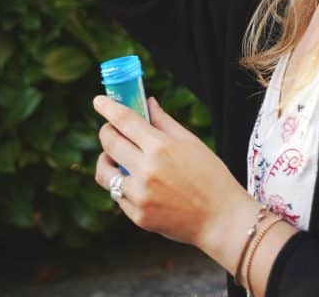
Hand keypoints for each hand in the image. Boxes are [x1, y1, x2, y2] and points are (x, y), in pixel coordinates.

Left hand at [93, 93, 240, 244]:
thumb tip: (148, 103)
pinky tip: (137, 183)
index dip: (108, 107)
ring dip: (106, 161)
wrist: (220, 218)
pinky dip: (122, 185)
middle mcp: (146, 170)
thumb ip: (164, 122)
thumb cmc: (210, 175)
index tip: (98, 101)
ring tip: (118, 160)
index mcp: (160, 147)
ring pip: (104, 173)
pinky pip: (118, 195)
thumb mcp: (190, 142)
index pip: (124, 120)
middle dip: (106, 132)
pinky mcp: (137, 216)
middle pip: (109, 143)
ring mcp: (139, 195)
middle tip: (111, 130)